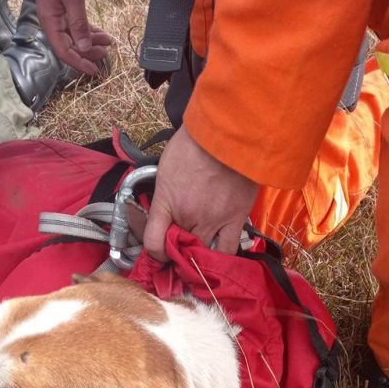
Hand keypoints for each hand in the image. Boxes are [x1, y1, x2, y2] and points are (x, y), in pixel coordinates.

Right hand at [35, 0, 111, 75]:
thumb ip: (78, 22)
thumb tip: (84, 47)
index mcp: (50, 20)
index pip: (64, 51)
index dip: (79, 62)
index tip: (93, 70)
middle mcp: (53, 20)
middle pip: (71, 45)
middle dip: (89, 52)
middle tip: (105, 53)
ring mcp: (59, 14)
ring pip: (76, 36)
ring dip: (92, 41)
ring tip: (108, 42)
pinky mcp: (66, 8)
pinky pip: (78, 25)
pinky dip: (90, 31)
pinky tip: (101, 34)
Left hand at [144, 125, 258, 260]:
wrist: (227, 131)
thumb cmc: (194, 142)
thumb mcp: (165, 167)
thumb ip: (163, 194)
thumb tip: (162, 211)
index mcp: (167, 201)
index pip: (152, 243)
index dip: (154, 253)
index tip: (159, 251)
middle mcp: (188, 216)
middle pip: (178, 252)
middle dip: (177, 254)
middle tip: (181, 249)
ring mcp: (213, 220)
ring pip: (202, 255)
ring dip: (198, 256)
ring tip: (199, 251)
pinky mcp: (236, 219)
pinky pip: (227, 250)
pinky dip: (220, 256)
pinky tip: (217, 253)